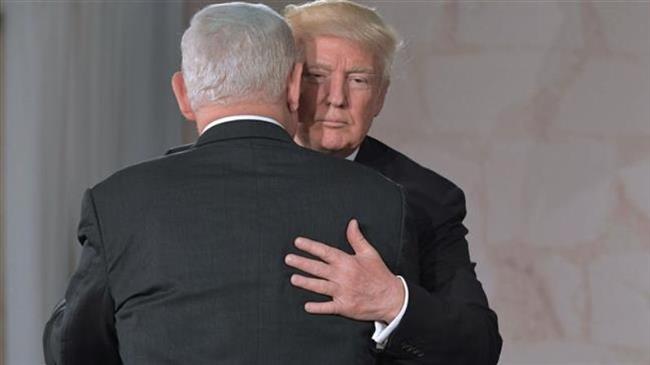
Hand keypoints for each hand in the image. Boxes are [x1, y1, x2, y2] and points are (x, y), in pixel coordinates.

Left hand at [284, 219, 404, 322]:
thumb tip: (351, 222)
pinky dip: (317, 307)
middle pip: (318, 268)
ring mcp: (342, 292)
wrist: (391, 297)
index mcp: (347, 262)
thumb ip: (356, 238)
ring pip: (319, 286)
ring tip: (293, 279)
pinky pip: (328, 307)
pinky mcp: (345, 306)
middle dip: (302, 263)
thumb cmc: (379, 274)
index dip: (310, 246)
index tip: (298, 242)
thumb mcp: (369, 253)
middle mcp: (342, 276)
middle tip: (288, 259)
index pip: (325, 252)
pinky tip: (307, 306)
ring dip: (305, 283)